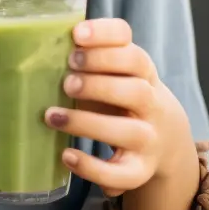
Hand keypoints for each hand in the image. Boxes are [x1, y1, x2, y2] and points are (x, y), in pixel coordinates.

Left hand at [43, 18, 193, 196]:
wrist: (166, 141)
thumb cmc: (124, 97)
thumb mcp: (117, 73)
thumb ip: (92, 58)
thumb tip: (42, 45)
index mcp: (144, 74)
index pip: (134, 52)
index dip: (107, 40)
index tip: (76, 35)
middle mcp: (152, 105)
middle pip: (136, 90)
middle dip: (98, 84)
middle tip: (66, 82)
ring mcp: (149, 139)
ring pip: (128, 131)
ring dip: (87, 123)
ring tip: (52, 116)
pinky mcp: (140, 170)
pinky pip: (121, 174)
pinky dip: (92, 167)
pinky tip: (66, 156)